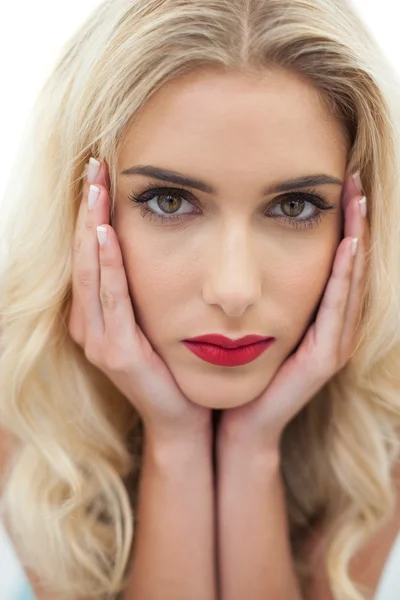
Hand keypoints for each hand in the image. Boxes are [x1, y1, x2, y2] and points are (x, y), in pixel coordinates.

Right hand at [68, 159, 210, 442]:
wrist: (184, 415)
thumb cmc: (174, 364)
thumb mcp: (157, 318)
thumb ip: (146, 287)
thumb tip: (153, 241)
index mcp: (97, 315)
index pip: (90, 254)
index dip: (90, 214)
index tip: (100, 175)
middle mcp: (89, 325)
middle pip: (83, 255)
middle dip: (87, 210)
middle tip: (94, 166)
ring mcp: (98, 339)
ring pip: (90, 271)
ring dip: (91, 227)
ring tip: (95, 188)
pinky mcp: (116, 352)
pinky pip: (112, 299)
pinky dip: (107, 266)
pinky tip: (107, 235)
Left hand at [218, 173, 369, 451]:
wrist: (238, 419)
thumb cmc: (240, 368)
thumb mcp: (255, 318)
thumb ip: (262, 288)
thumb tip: (243, 248)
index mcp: (319, 317)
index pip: (337, 262)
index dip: (343, 225)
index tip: (339, 185)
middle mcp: (333, 328)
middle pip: (351, 266)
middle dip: (355, 223)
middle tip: (354, 182)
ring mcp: (333, 344)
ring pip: (349, 283)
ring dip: (356, 242)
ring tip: (357, 203)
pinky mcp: (324, 358)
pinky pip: (336, 310)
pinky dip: (343, 278)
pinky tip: (346, 248)